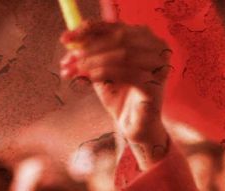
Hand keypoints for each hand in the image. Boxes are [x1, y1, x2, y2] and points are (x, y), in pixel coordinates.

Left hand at [60, 22, 171, 166]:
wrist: (135, 128)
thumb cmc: (120, 99)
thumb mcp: (102, 74)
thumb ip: (91, 57)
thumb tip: (70, 43)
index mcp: (146, 39)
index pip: (115, 27)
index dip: (89, 30)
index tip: (65, 39)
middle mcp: (157, 48)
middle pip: (119, 37)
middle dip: (88, 47)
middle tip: (68, 58)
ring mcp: (158, 66)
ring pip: (123, 54)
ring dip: (93, 61)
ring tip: (74, 69)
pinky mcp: (154, 85)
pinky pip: (127, 73)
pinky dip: (104, 73)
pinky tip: (87, 78)